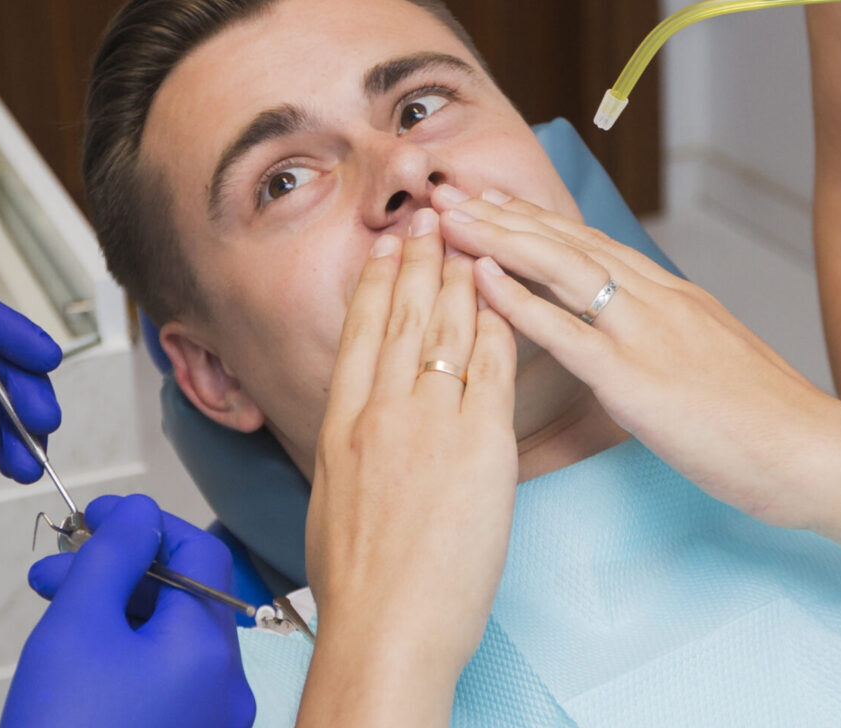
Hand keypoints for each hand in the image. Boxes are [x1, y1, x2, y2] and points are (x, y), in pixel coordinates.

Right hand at [4, 494, 254, 727]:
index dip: (143, 524)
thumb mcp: (78, 623)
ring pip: (168, 640)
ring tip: (53, 611)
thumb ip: (113, 554)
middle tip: (55, 569)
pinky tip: (76, 659)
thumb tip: (140, 511)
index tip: (91, 518)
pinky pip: (164, 683)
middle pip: (182, 596)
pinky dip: (124, 655)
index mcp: (208, 650)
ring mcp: (209, 726)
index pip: (199, 551)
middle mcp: (225, 689)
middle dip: (117, 571)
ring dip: (114, 610)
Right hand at [300, 210, 518, 724]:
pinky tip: (507, 298)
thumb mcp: (333, 499)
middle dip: (419, 260)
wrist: (386, 625)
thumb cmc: (359, 583)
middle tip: (431, 217)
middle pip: (402, 317)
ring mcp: (429, 425)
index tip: (387, 247)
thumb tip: (359, 432)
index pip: (361, 334)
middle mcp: (381, 413)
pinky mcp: (478, 446)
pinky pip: (491, 369)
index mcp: (341, 426)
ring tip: (472, 238)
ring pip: (446, 331)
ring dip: (461, 276)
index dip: (377, 283)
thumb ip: (351, 453)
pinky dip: (498, 326)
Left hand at [435, 187, 840, 532]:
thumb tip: (631, 339)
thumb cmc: (768, 424)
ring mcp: (648, 335)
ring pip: (561, 270)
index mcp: (670, 296)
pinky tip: (481, 279)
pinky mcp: (639, 380)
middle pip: (564, 242)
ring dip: (498, 239)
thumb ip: (666, 341)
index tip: (485, 198)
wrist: (821, 454)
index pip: (586, 243)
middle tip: (441, 191)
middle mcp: (656, 300)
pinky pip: (569, 333)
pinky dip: (520, 303)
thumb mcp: (710, 362)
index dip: (531, 219)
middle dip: (498, 215)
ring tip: (448, 219)